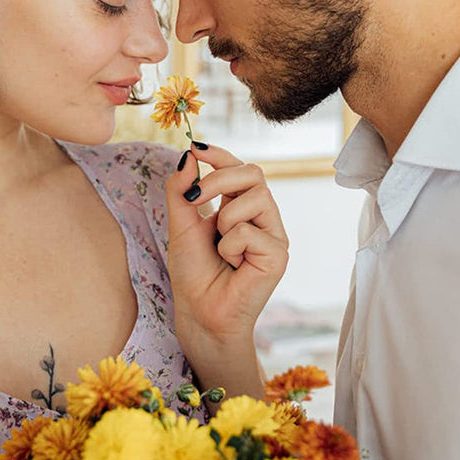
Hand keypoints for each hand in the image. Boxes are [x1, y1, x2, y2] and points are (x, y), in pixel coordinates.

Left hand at [166, 144, 288, 396]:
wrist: (199, 312)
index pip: (238, 168)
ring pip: (255, 198)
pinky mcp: (278, 254)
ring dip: (225, 221)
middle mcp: (262, 217)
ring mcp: (273, 235)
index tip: (196, 147)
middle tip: (194, 198)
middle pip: (254, 173)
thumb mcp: (180, 225)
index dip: (220, 155)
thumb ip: (182, 191)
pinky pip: (250, 232)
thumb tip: (188, 155)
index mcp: (240, 207)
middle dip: (219, 179)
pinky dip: (231, 247)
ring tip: (221, 248)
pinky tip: (234, 266)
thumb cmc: (194, 273)